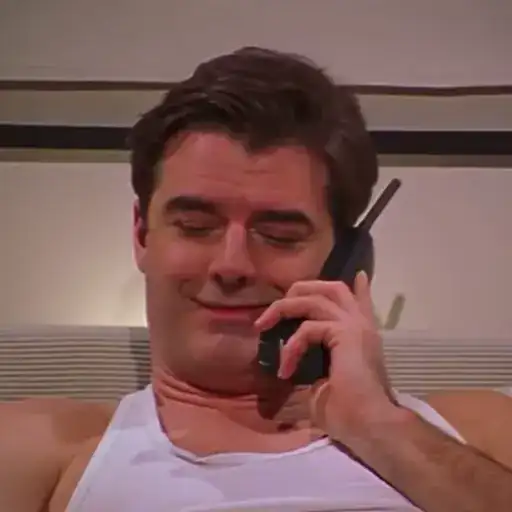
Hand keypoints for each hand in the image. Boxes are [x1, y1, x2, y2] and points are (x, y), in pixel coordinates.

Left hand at [254, 272, 403, 445]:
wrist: (372, 426)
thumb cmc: (349, 414)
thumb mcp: (323, 384)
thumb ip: (314, 366)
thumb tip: (294, 367)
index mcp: (361, 335)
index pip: (359, 301)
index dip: (359, 288)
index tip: (359, 275)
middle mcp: (360, 324)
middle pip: (331, 288)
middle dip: (300, 290)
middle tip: (278, 306)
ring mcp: (355, 326)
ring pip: (315, 298)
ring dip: (284, 308)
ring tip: (262, 325)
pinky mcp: (346, 333)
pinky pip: (308, 328)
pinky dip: (291, 346)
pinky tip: (285, 369)